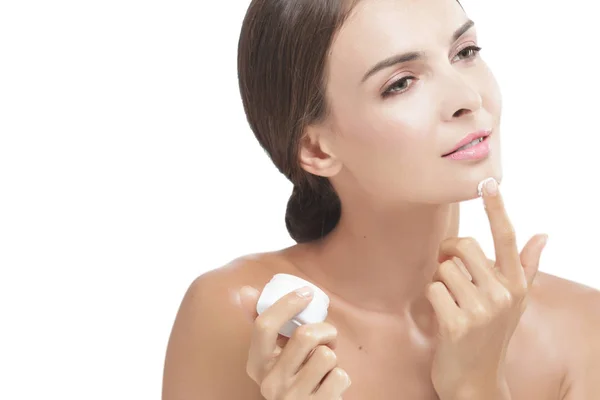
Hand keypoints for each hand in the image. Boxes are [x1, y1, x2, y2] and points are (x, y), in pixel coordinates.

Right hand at [239, 285, 350, 398]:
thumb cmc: (291, 380)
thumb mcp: (273, 357)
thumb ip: (263, 325)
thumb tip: (244, 291)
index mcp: (256, 365)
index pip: (264, 326)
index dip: (287, 304)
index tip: (307, 293)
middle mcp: (270, 383)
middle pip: (305, 336)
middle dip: (325, 330)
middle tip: (328, 337)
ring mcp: (293, 397)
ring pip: (326, 355)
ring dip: (333, 356)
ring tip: (326, 365)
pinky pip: (339, 376)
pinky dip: (341, 377)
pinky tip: (330, 385)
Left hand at [426, 178, 547, 399]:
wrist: (476, 380)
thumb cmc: (490, 334)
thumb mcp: (514, 302)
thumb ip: (525, 267)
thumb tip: (543, 235)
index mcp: (516, 284)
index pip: (506, 237)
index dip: (497, 208)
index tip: (488, 182)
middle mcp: (503, 294)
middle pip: (463, 246)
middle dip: (450, 256)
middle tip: (452, 276)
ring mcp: (482, 310)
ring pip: (444, 267)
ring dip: (440, 283)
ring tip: (452, 304)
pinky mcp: (458, 324)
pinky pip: (432, 288)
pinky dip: (432, 300)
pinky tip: (443, 318)